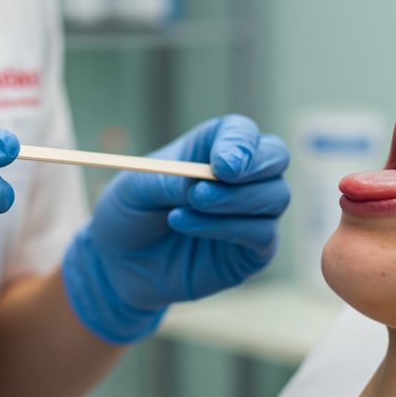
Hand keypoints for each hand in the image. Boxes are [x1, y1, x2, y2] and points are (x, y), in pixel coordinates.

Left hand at [61, 114, 289, 343]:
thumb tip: (205, 182)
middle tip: (221, 176)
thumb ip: (170, 181)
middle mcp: (241, 178)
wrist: (119, 264)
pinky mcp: (252, 251)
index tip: (221, 163)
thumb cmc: (129, 215)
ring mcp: (251, 215)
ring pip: (275, 196)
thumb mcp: (135, 188)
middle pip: (276, 157)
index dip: (239, 142)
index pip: (242, 132)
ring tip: (187, 205)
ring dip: (233, 199)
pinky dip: (226, 228)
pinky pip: (262, 235)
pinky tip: (185, 224)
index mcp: (212, 149)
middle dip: (256, 165)